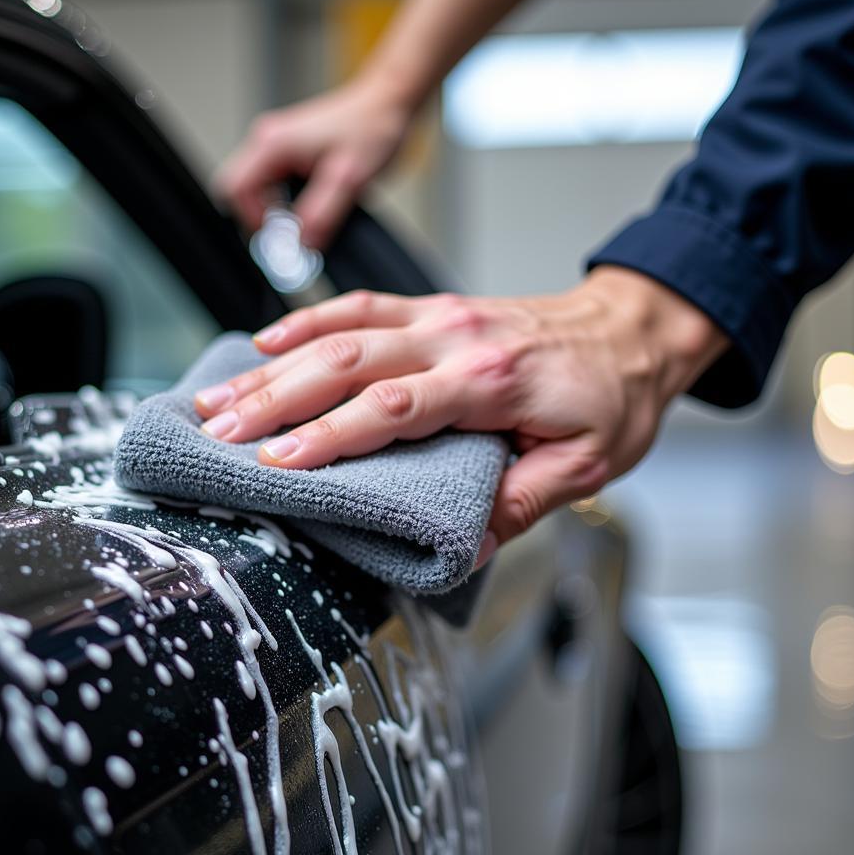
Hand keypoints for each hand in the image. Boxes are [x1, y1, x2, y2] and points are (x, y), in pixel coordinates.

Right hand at [194, 268, 727, 548]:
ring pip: (340, 332)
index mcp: (489, 382)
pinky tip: (265, 343)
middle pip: (346, 362)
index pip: (391, 408)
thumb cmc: (611, 398)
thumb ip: (518, 505)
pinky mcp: (432, 308)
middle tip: (220, 434)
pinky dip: (307, 321)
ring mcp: (439, 316)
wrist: (634, 329)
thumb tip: (462, 550)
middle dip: (275, 400)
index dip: (329, 435)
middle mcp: (454, 339)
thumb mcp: (585, 466)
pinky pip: (359, 304)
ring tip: (219, 399)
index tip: (277, 463)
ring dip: (273, 366)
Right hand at [216, 78, 412, 249]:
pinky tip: (307, 208)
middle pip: (239, 190)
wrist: (389, 103)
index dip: (254, 221)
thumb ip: (322, 215)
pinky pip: (270, 182)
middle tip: (289, 236)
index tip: (280, 239)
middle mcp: (269, 140)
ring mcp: (277, 142)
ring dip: (274, 211)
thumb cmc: (372, 128)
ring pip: (254, 188)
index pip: (237, 190)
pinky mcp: (289, 148)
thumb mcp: (348, 181)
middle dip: (260, 218)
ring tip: (302, 222)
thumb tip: (303, 245)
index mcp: (274, 144)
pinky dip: (283, 202)